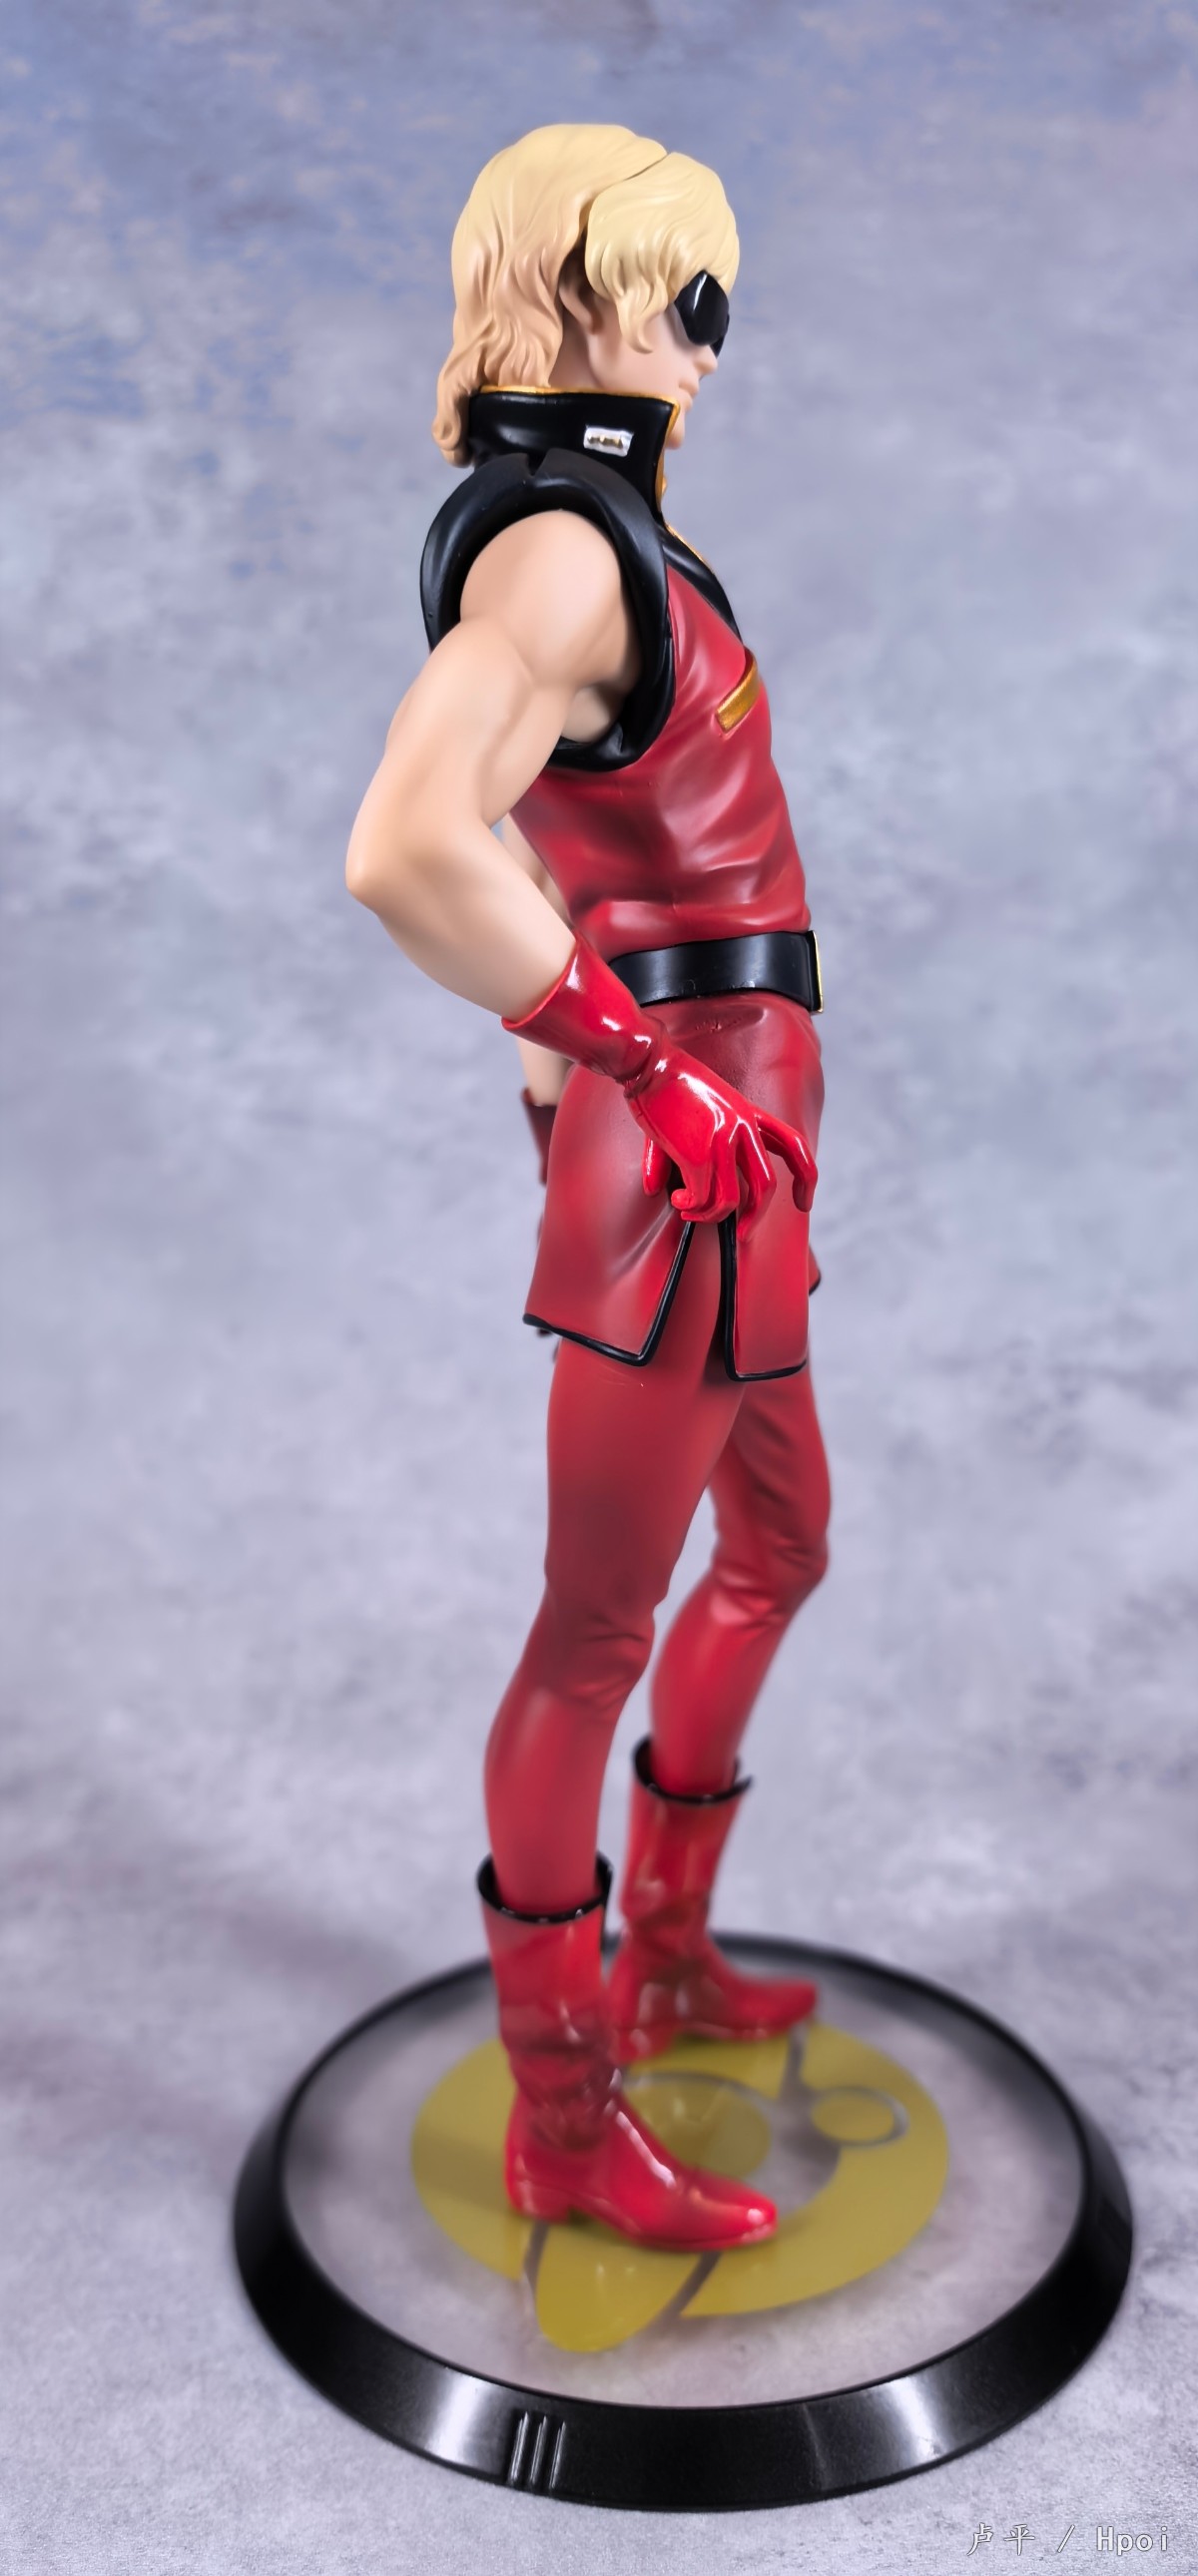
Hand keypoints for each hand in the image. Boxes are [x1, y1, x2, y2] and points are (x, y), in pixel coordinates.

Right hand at [628, 1045, 815, 1231]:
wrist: (650, 1065)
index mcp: (749, 1114)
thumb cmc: (666, 1086)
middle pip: (766, 1186)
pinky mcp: (698, 1153)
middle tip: (742, 1234)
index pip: (794, 1145)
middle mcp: (743, 1128)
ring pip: (731, 1201)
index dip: (806, 1178)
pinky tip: (678, 1201)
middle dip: (756, 1218)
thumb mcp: (698, 1112)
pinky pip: (702, 1198)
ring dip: (709, 1217)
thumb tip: (657, 1189)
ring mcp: (722, 1141)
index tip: (805, 1202)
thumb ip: (692, 1151)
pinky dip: (689, 1207)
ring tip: (689, 1212)